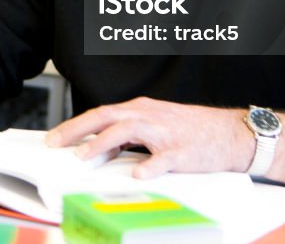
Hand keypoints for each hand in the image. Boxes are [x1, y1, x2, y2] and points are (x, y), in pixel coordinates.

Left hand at [45, 97, 252, 177]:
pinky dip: (149, 166)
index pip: (100, 114)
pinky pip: (163, 159)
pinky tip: (138, 175)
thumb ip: (128, 135)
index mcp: (140, 110)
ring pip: (127, 131)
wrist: (230, 133)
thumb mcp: (155, 126)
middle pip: (106, 117)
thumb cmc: (191, 130)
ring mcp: (165, 132)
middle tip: (57, 144)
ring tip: (84, 157)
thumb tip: (99, 147)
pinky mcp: (182, 151)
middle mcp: (148, 116)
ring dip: (103, 143)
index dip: (75, 125)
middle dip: (77, 130)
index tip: (55, 138)